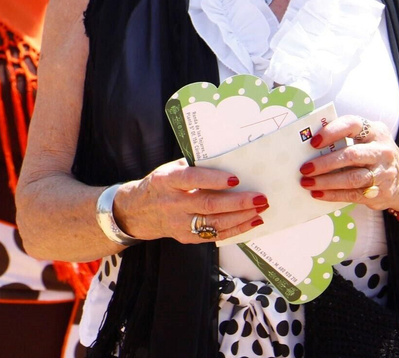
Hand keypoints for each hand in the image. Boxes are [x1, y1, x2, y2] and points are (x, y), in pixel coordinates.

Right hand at [113, 159, 267, 243]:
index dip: (213, 179)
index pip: (191, 179)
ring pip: (215, 223)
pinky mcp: (187, 237)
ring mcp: (179, 223)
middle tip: (259, 198)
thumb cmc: (161, 185)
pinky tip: (251, 222)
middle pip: (208, 204)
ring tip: (260, 209)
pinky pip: (215, 235)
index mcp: (166, 181)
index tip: (235, 178)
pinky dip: (236, 229)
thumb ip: (192, 167)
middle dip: (237, 202)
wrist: (138, 212)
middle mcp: (172, 203)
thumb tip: (226, 162)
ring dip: (241, 217)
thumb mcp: (169, 170)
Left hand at [298, 115, 398, 212]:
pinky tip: (318, 193)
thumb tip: (307, 146)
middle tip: (304, 168)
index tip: (313, 142)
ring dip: (326, 182)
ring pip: (352, 178)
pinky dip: (333, 195)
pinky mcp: (381, 192)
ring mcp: (383, 173)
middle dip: (325, 163)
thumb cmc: (373, 153)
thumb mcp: (366, 139)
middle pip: (351, 156)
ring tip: (306, 182)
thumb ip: (343, 138)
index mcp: (375, 131)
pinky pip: (353, 194)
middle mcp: (382, 151)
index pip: (352, 125)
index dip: (332, 132)